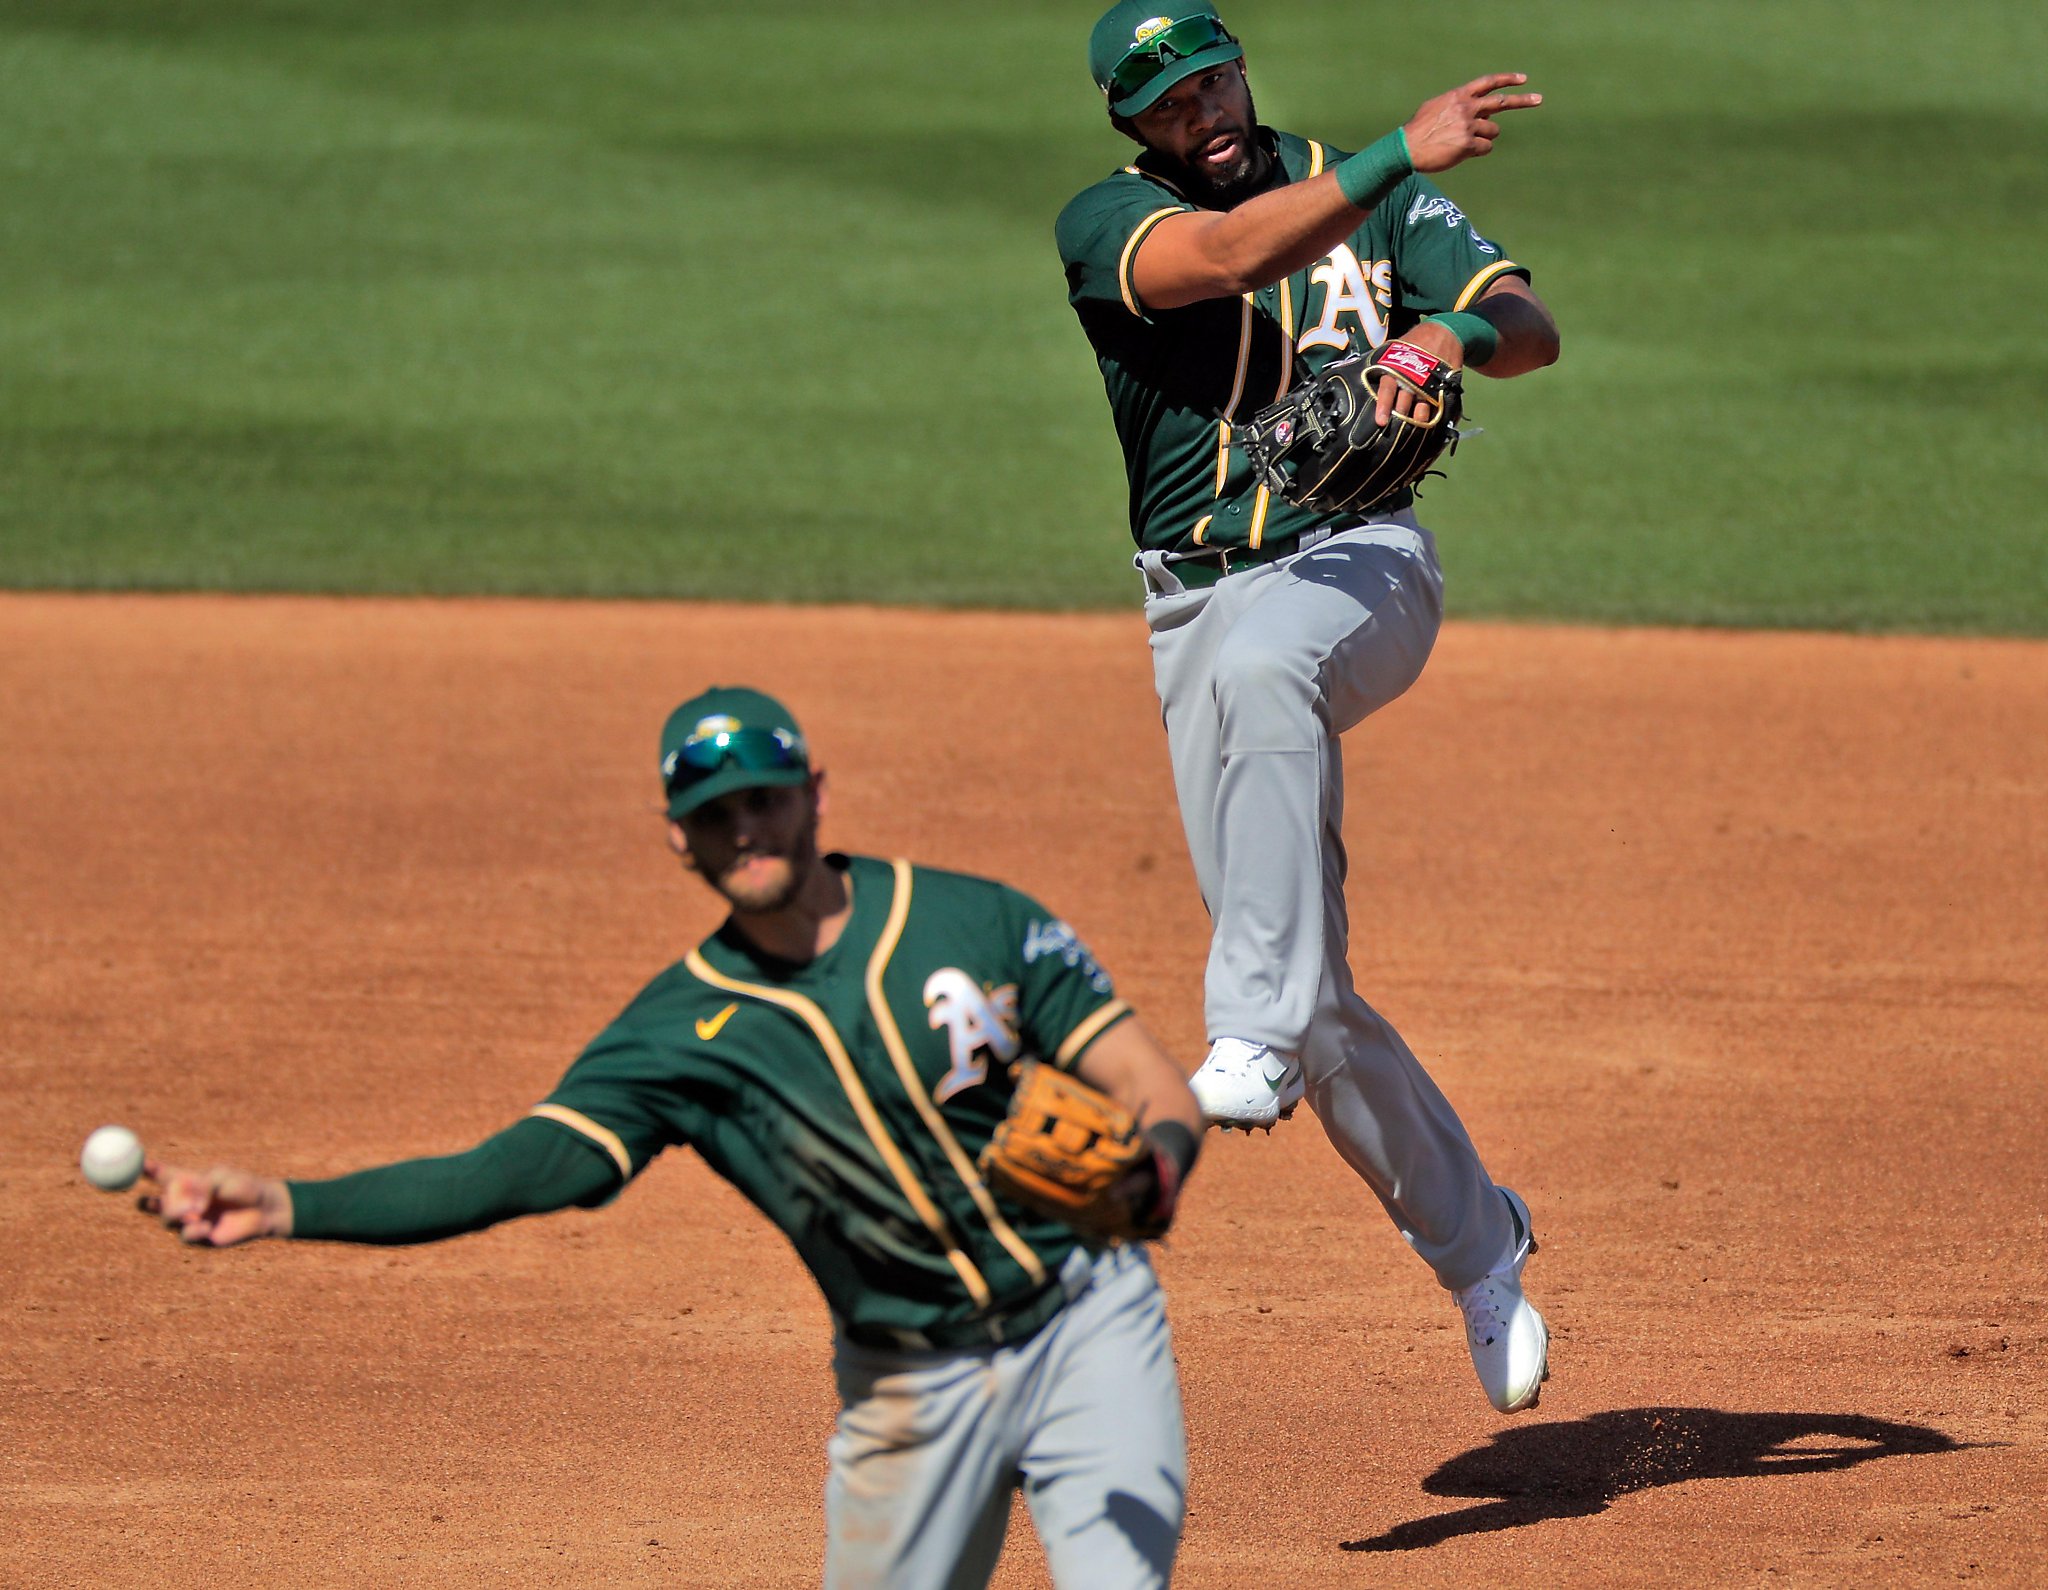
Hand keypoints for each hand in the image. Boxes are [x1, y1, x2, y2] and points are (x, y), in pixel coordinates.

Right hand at [138, 1158, 292, 1245]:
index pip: (161, 1175)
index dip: (146, 1171)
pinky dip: (193, 1230)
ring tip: (194, 1210)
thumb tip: (191, 1206)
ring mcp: (189, 1219)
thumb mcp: (223, 1179)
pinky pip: (185, 1236)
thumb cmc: (245, 1186)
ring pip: (166, 1219)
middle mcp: (183, 1200)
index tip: (137, 1166)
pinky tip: (207, 1226)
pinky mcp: (199, 1237)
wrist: (265, 1208)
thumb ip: (204, 1187)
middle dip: (149, 1201)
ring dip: (176, 1214)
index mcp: (188, 1180)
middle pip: (153, 1202)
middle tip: (155, 1199)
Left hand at [1373, 321, 1464, 426]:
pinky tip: (1432, 420)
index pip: (1388, 388)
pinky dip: (1435, 414)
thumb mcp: (1396, 348)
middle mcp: (1413, 377)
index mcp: (1397, 368)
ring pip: (1422, 406)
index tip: (1381, 421)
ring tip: (1418, 423)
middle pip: (1405, 401)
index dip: (1383, 405)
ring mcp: (1429, 382)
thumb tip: (1353, 371)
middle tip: (1399, 428)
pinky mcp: (1443, 385)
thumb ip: (1382, 364)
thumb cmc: (1414, 343)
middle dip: (1402, 417)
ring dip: (1419, 418)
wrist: (1445, 331)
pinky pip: (1439, 403)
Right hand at [1402, 73, 1541, 173]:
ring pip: (1493, 131)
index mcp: (1458, 96)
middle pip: (1501, 102)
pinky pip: (1486, 148)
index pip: (1488, 83)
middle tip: (1539, 99)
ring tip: (1463, 142)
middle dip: (1523, 100)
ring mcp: (1468, 126)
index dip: (1506, 80)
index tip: (1523, 79)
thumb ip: (1456, 103)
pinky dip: (1478, 151)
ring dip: (1484, 137)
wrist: (1407, 148)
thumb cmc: (1418, 130)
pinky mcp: (1468, 144)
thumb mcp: (1435, 107)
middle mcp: (1467, 108)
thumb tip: (1474, 107)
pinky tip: (1461, 152)